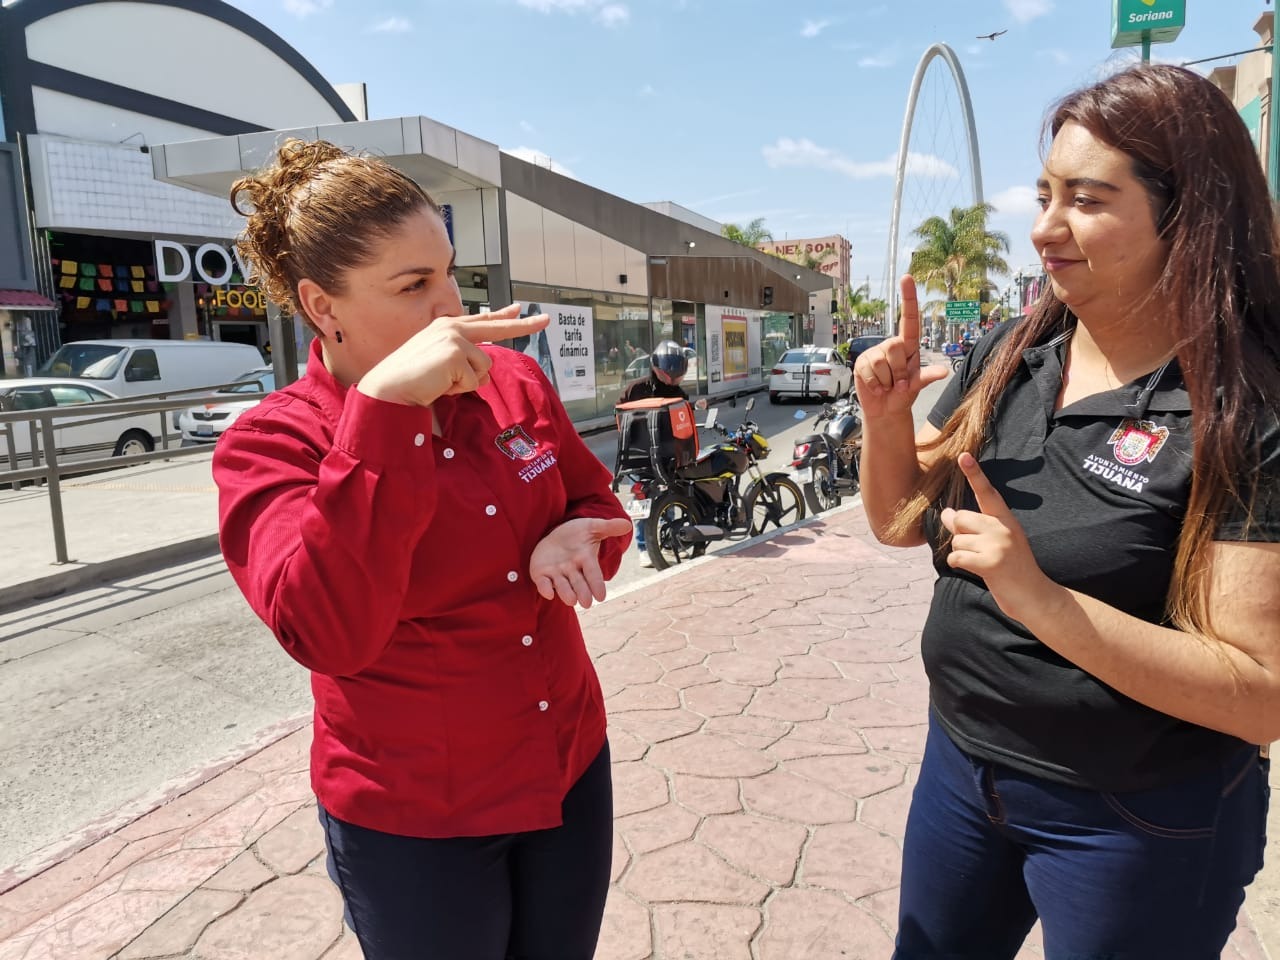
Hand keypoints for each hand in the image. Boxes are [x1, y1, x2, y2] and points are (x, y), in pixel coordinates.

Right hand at [358, 304, 549, 406]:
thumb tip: (485, 371)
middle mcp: (452, 327)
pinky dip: (460, 389)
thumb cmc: (412, 380)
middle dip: (525, 326)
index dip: (504, 316)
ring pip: (484, 368)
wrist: (389, 389)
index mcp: (447, 327)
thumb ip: (464, 361)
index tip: (519, 309)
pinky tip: (440, 385)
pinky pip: (475, 380)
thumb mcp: (441, 365)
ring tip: (442, 382)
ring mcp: (454, 338)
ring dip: (467, 382)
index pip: (482, 320)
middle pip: (497, 328)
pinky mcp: (456, 354)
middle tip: (547, 319)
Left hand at [530, 517, 632, 607]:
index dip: (597, 584)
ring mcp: (557, 573)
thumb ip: (608, 527)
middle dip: (582, 592)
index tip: (601, 596)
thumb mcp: (592, 526)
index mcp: (586, 559)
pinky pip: (543, 583)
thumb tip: (628, 524)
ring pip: (562, 586)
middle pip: (579, 583)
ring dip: (566, 593)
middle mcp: (572, 570)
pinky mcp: (541, 573)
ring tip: (572, 601)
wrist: (556, 534)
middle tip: (586, 603)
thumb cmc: (577, 533)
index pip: (593, 574)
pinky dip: (545, 588)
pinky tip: (548, 593)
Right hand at [854, 275, 948, 420]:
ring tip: (888, 386)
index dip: (908, 298)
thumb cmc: (904, 394)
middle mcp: (891, 346)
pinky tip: (877, 388)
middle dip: (899, 370)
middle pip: (895, 347)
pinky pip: (868, 371)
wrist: (886, 410)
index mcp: (908, 346)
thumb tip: (943, 372)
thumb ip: (927, 377)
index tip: (907, 277)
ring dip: (887, 380)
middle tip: (899, 383)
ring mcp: (875, 354)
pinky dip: (875, 384)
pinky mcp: (862, 363)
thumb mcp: (917, 385)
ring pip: (880, 361)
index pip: (909, 319)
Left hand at [941, 453, 1058, 623]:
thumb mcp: (996, 543)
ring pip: (956, 541)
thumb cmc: (1011, 570)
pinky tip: (976, 570)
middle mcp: (1003, 528)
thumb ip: (973, 527)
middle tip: (976, 550)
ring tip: (982, 563)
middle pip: (960, 519)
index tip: (963, 455)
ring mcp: (998, 544)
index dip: (975, 474)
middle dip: (959, 535)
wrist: (1035, 596)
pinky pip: (957, 557)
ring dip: (962, 554)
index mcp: (1006, 520)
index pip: (987, 493)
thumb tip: (946, 512)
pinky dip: (959, 565)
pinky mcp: (991, 562)